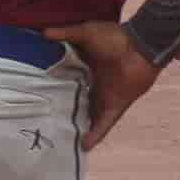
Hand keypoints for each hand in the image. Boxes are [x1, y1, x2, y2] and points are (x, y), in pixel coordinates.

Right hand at [47, 18, 159, 149]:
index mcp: (87, 69)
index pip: (68, 83)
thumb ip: (66, 34)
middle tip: (45, 125)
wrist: (142, 47)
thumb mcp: (87, 33)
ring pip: (88, 117)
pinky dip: (96, 134)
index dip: (55, 90)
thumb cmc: (116, 38)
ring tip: (59, 142)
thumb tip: (43, 33)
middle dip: (64, 113)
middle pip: (76, 103)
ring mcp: (106, 97)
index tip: (37, 99)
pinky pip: (105, 123)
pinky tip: (84, 147)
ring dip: (78, 128)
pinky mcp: (116, 105)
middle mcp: (95, 85)